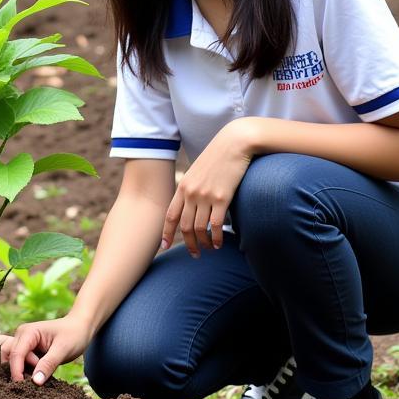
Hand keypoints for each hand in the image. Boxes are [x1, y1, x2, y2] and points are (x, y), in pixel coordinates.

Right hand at [7, 315, 92, 385]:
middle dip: (17, 371)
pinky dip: (25, 372)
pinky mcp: (27, 352)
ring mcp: (23, 344)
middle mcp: (21, 336)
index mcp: (28, 332)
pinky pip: (20, 364)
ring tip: (36, 379)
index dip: (17, 372)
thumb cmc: (73, 335)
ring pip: (12, 362)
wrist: (81, 328)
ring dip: (21, 372)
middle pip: (10, 358)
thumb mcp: (63, 349)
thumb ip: (48, 364)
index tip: (23, 387)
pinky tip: (35, 378)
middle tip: (33, 381)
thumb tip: (35, 382)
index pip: (16, 354)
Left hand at [162, 119, 254, 257]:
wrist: (234, 143)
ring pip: (199, 228)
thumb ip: (192, 187)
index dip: (166, 233)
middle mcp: (191, 193)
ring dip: (203, 243)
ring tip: (209, 249)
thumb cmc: (218, 157)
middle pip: (184, 226)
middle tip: (194, 254)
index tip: (164, 246)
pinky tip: (219, 243)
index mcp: (183, 187)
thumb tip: (191, 203)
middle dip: (188, 243)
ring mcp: (205, 196)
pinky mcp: (222, 198)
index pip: (170, 215)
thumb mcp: (199, 171)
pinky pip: (216, 225)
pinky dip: (216, 237)